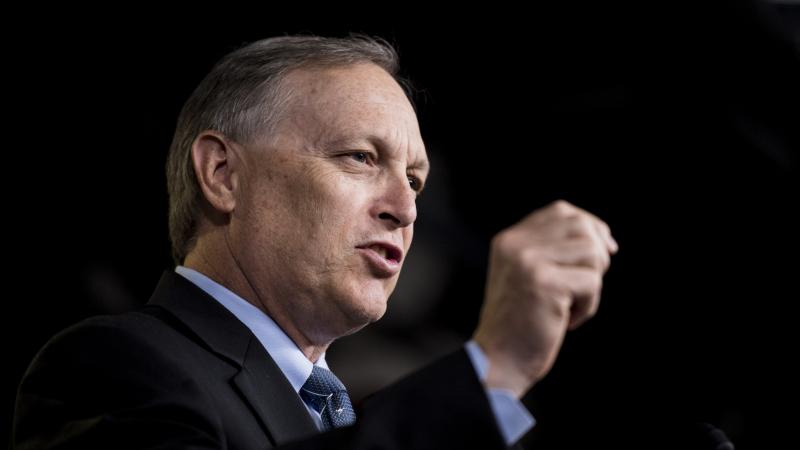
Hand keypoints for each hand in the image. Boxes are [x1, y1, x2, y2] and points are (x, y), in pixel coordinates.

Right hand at [472, 200, 617, 397]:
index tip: (604, 251)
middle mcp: (515, 244)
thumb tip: (604, 240)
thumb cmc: (521, 323)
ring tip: (573, 305)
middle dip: (597, 255)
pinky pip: (592, 282)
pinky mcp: (544, 283)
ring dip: (593, 283)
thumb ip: (552, 252)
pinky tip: (568, 321)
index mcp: (509, 239)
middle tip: (586, 286)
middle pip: (581, 226)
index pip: (561, 211)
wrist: (498, 360)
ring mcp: (528, 261)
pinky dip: (589, 306)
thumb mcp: (528, 276)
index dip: (589, 225)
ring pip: (591, 252)